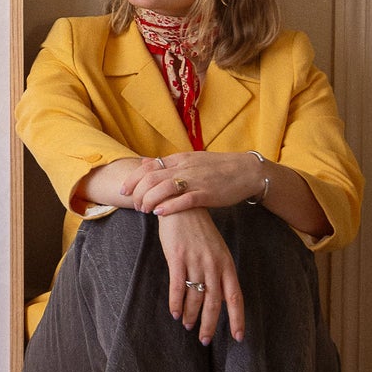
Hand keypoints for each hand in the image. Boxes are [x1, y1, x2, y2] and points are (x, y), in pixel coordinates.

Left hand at [122, 150, 264, 215]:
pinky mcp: (207, 193)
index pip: (148, 166)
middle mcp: (184, 167)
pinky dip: (168, 206)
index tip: (124, 190)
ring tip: (144, 210)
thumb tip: (146, 163)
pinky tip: (159, 213)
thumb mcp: (191, 160)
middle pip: (151, 178)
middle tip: (134, 205)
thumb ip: (170, 163)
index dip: (133, 179)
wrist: (247, 171)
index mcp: (180, 159)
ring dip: (149, 200)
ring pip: (163, 188)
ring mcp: (195, 180)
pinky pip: (183, 200)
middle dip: (137, 192)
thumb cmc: (219, 168)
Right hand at [157, 207, 245, 343]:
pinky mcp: (178, 258)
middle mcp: (214, 265)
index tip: (238, 337)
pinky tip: (174, 312)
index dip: (237, 319)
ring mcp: (196, 262)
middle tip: (205, 340)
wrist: (181, 204)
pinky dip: (176, 303)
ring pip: (195, 297)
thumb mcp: (216, 249)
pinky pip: (177, 287)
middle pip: (215, 303)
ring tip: (186, 326)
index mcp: (226, 264)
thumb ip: (219, 271)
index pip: (236, 297)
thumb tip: (220, 295)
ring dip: (190, 315)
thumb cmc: (198, 229)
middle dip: (210, 324)